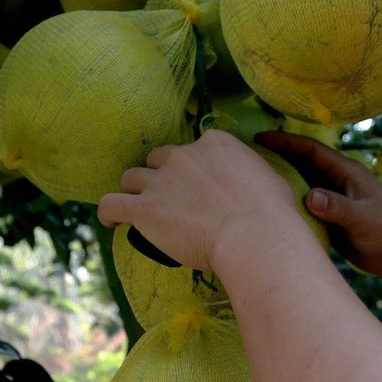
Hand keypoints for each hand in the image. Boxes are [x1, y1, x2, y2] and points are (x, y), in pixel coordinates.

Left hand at [99, 129, 299, 272]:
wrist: (256, 237)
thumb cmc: (272, 215)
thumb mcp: (268, 179)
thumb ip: (248, 173)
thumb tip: (247, 183)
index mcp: (215, 143)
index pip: (194, 148)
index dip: (193, 168)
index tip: (199, 187)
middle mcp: (184, 155)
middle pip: (158, 159)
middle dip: (162, 177)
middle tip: (173, 203)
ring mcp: (161, 181)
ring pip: (131, 177)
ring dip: (135, 192)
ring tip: (141, 212)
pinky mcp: (144, 209)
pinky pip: (110, 203)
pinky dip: (108, 212)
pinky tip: (111, 222)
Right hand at [253, 131, 381, 278]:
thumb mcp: (363, 217)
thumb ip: (337, 207)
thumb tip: (309, 196)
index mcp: (347, 172)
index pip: (310, 150)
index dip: (285, 142)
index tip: (259, 138)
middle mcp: (337, 181)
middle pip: (301, 164)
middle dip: (276, 157)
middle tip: (246, 155)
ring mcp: (332, 200)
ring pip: (300, 184)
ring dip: (280, 180)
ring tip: (251, 179)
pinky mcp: (329, 219)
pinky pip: (303, 206)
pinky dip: (287, 203)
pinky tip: (268, 207)